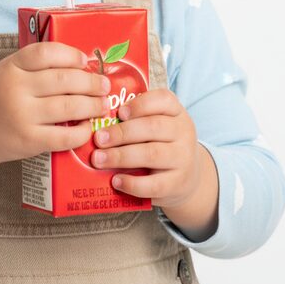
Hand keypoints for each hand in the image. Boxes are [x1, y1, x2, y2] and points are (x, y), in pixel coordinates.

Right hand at [0, 41, 110, 168]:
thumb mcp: (7, 71)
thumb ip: (35, 65)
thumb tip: (80, 64)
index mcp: (11, 66)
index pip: (46, 53)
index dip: (71, 55)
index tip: (85, 60)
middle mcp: (16, 89)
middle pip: (64, 80)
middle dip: (91, 82)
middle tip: (104, 85)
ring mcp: (22, 116)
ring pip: (68, 106)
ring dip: (93, 105)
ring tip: (103, 104)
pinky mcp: (28, 141)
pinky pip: (63, 136)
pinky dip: (81, 132)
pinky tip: (87, 127)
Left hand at [89, 88, 205, 208]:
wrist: (187, 177)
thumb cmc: (160, 143)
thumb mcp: (155, 124)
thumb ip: (134, 119)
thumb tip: (97, 122)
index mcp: (176, 112)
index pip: (163, 99)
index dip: (140, 104)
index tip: (119, 112)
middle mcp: (183, 132)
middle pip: (153, 127)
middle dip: (122, 132)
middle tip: (98, 139)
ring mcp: (183, 158)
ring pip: (151, 154)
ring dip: (121, 156)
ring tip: (98, 159)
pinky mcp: (178, 184)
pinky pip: (154, 184)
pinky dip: (132, 183)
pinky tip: (116, 181)